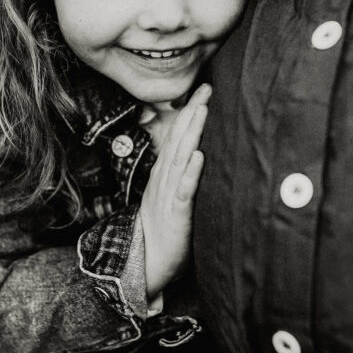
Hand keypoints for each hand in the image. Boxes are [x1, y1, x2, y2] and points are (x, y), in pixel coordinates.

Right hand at [139, 83, 210, 298]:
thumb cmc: (163, 233)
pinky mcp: (176, 215)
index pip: (178, 138)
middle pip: (179, 140)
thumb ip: (181, 178)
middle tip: (206, 87)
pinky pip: (183, 191)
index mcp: (165, 176)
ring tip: (202, 110)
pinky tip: (198, 156)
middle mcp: (165, 180)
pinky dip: (191, 173)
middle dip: (193, 113)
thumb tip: (194, 156)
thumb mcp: (170, 199)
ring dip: (192, 134)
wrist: (146, 265)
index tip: (203, 90)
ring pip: (181, 159)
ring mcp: (169, 196)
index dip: (189, 114)